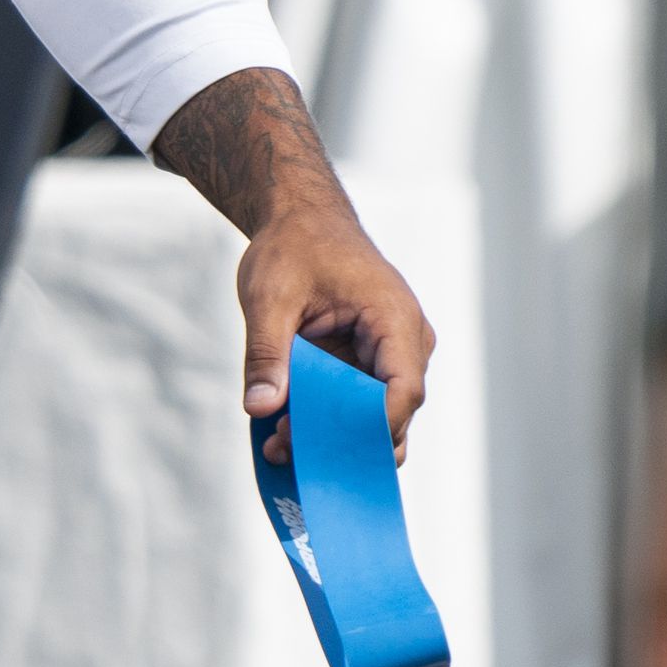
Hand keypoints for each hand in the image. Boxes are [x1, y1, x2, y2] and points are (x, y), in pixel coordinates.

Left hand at [148, 66, 433, 463]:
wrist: (301, 218)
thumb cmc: (291, 246)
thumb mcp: (268, 296)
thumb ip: (266, 353)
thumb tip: (259, 408)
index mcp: (394, 318)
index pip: (403, 390)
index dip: (370, 427)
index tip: (322, 448)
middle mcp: (406, 342)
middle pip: (393, 413)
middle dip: (342, 439)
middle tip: (284, 448)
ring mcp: (393, 355)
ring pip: (376, 416)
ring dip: (332, 435)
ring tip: (278, 444)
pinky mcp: (372, 363)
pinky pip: (359, 403)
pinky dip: (327, 420)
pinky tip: (285, 431)